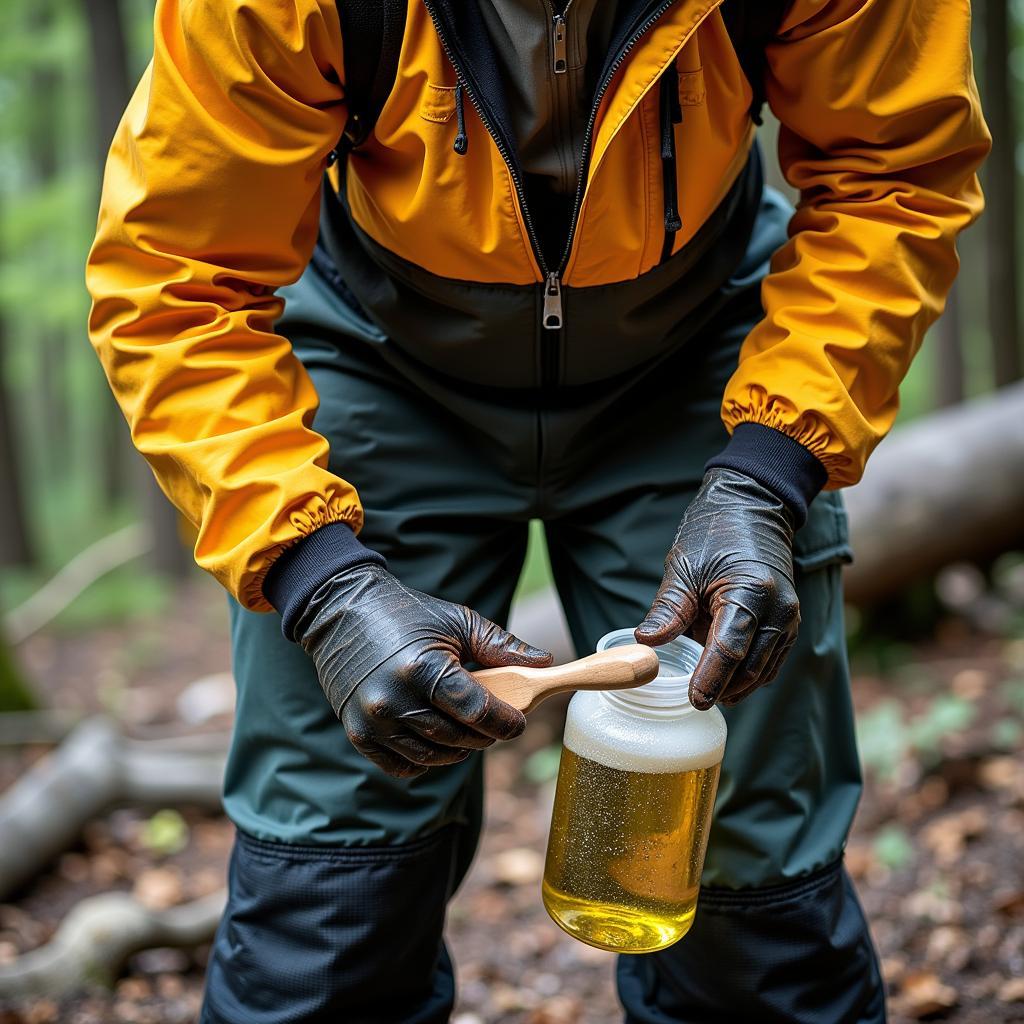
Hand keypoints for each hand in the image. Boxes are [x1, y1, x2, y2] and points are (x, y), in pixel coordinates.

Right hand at [293, 563, 552, 776]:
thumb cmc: (408, 614)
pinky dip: (427, 759)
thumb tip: (544, 663)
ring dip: (459, 748)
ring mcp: (373, 721)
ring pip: (434, 756)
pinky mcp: (358, 733)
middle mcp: (395, 700)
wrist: (342, 611)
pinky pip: (404, 766)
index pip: (477, 712)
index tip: (519, 721)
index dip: (506, 722)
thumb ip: (502, 646)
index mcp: (423, 668)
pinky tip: (436, 737)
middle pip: (459, 738)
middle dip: (486, 734)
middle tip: (496, 720)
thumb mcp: (458, 621)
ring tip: (467, 727)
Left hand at [635, 468, 798, 709]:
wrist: (751, 507)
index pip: (730, 649)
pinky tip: (725, 679)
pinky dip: (748, 674)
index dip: (710, 678)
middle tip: (693, 700)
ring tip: (706, 692)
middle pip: (751, 667)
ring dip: (736, 686)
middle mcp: (778, 609)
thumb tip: (645, 643)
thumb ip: (668, 609)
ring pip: (763, 670)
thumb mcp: (683, 567)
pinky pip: (770, 661)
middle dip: (723, 688)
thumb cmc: (714, 533)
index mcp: (751, 591)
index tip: (693, 700)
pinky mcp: (788, 623)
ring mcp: (789, 618)